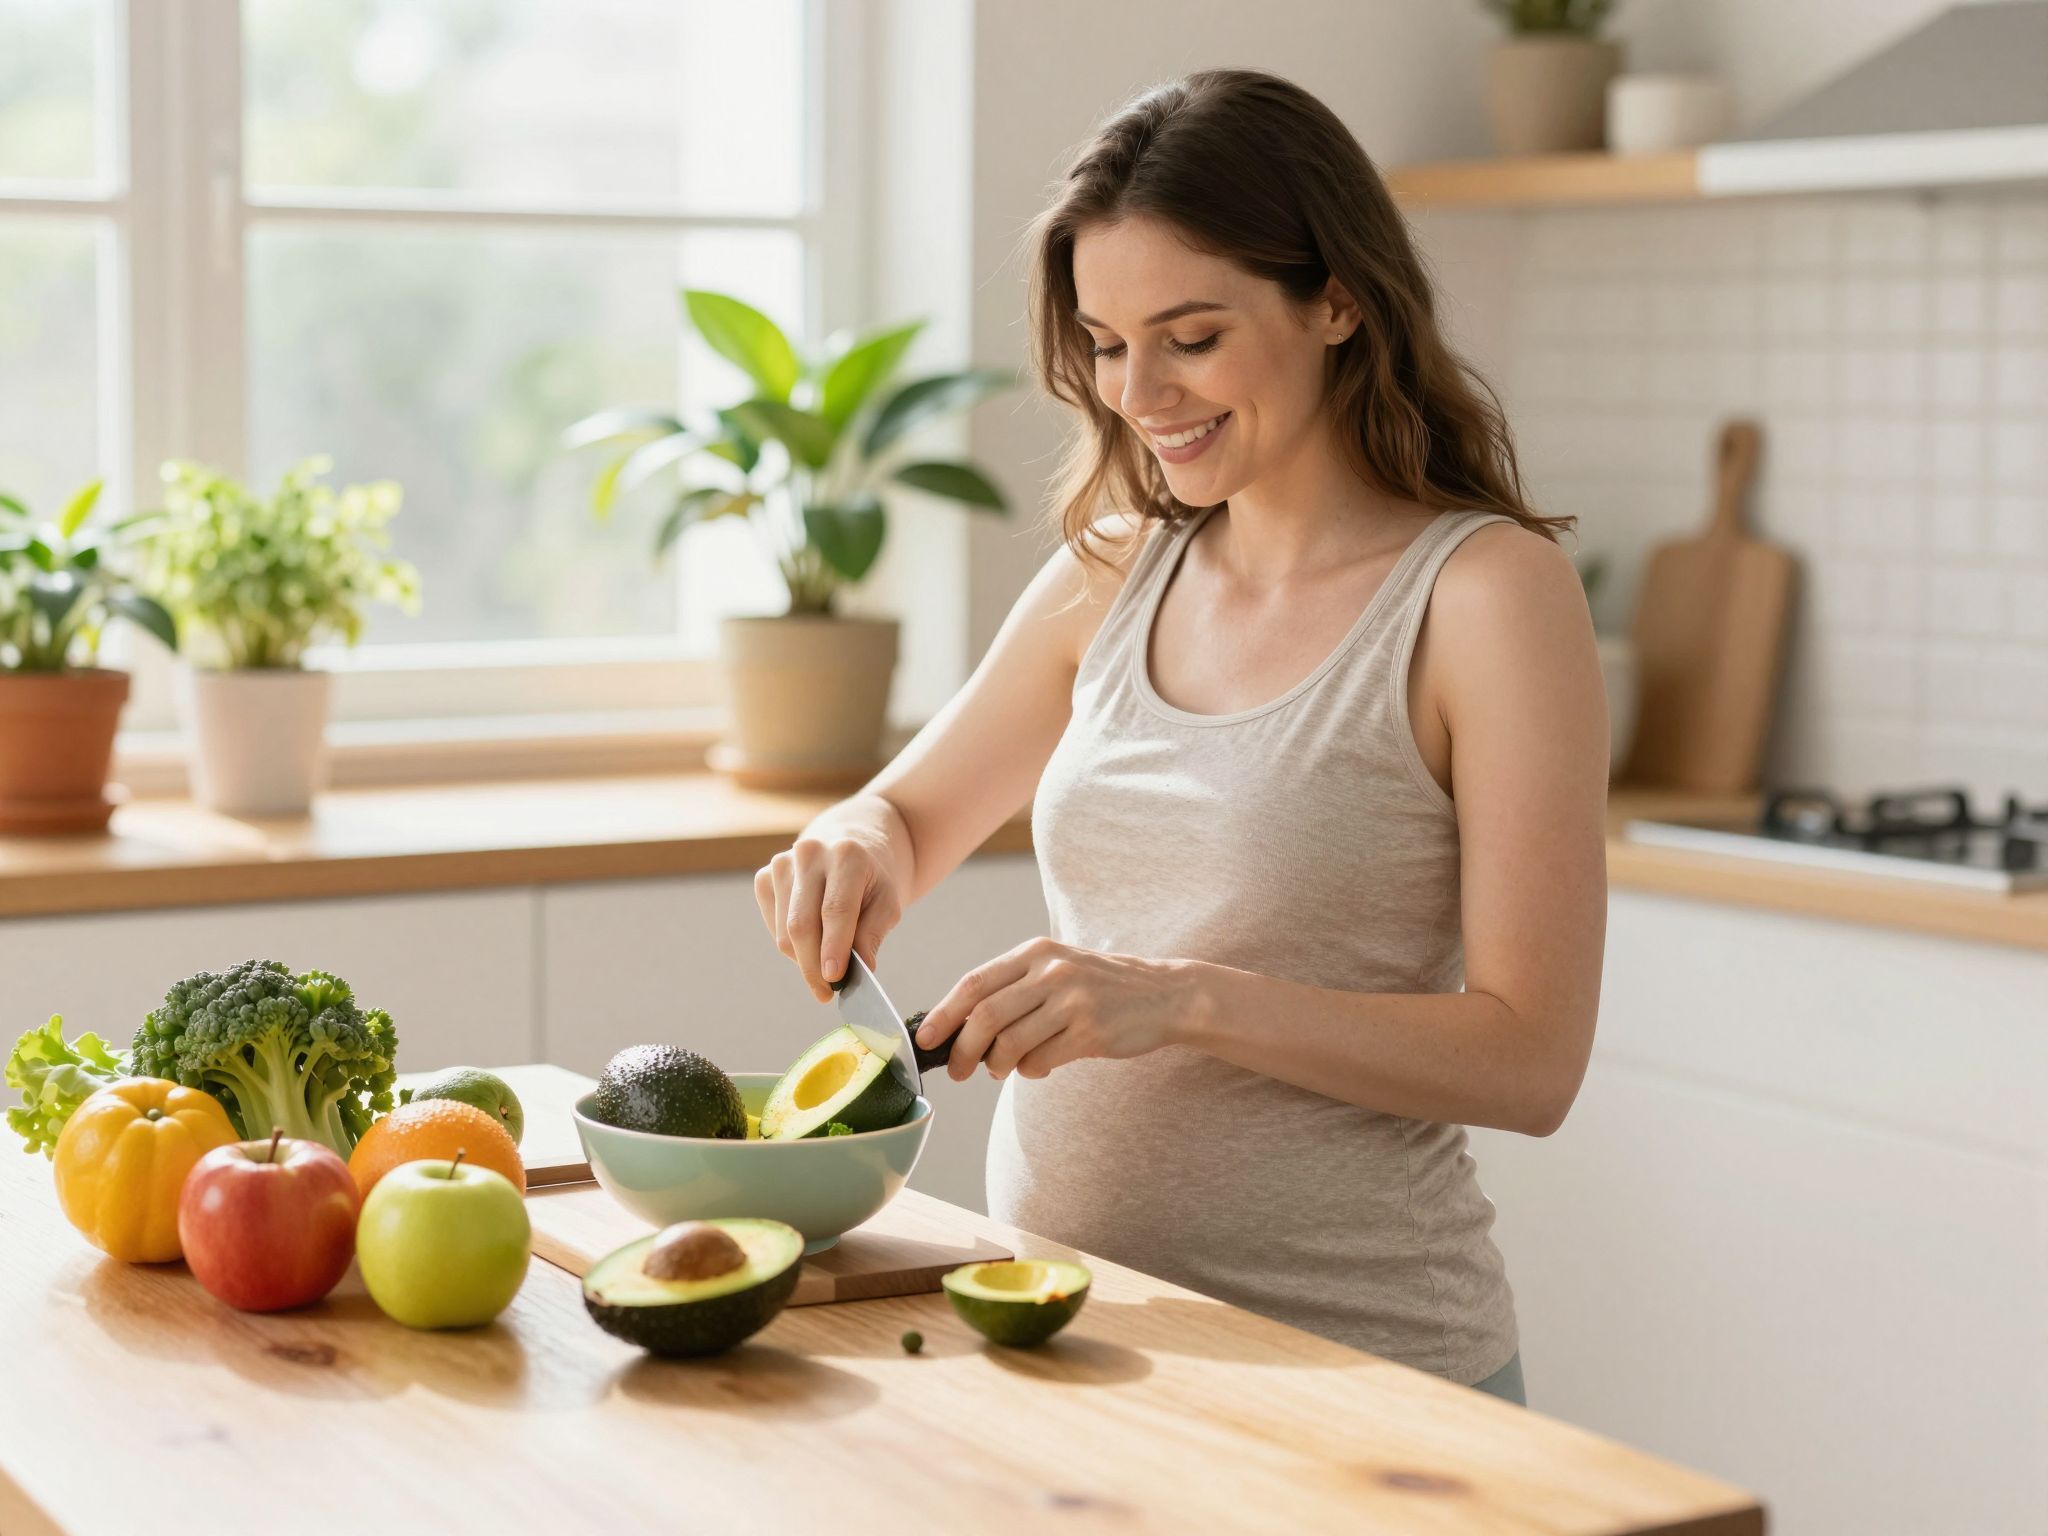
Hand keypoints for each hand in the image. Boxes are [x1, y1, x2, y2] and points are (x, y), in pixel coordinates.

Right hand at [754, 833, 902, 1002]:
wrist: (849, 847)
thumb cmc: (871, 881)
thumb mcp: (887, 903)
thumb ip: (873, 934)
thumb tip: (861, 968)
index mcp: (847, 855)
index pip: (836, 909)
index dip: (833, 947)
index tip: (834, 978)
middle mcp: (809, 853)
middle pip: (802, 924)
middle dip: (813, 966)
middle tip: (826, 992)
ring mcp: (781, 864)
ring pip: (784, 932)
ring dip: (804, 959)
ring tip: (826, 964)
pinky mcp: (764, 878)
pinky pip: (772, 927)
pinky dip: (791, 946)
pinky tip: (811, 942)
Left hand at [914, 937, 1199, 1081]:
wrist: (1163, 994)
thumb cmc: (1101, 986)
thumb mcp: (1057, 970)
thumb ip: (1014, 990)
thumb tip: (961, 1028)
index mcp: (1036, 952)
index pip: (975, 982)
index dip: (944, 1013)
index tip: (925, 1039)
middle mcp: (1052, 971)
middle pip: (985, 1016)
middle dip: (962, 1049)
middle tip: (956, 1071)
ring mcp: (1073, 1000)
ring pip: (1011, 1043)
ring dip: (996, 1065)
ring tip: (998, 1070)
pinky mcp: (1091, 1031)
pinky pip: (1042, 1060)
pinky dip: (1031, 1071)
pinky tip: (1037, 1067)